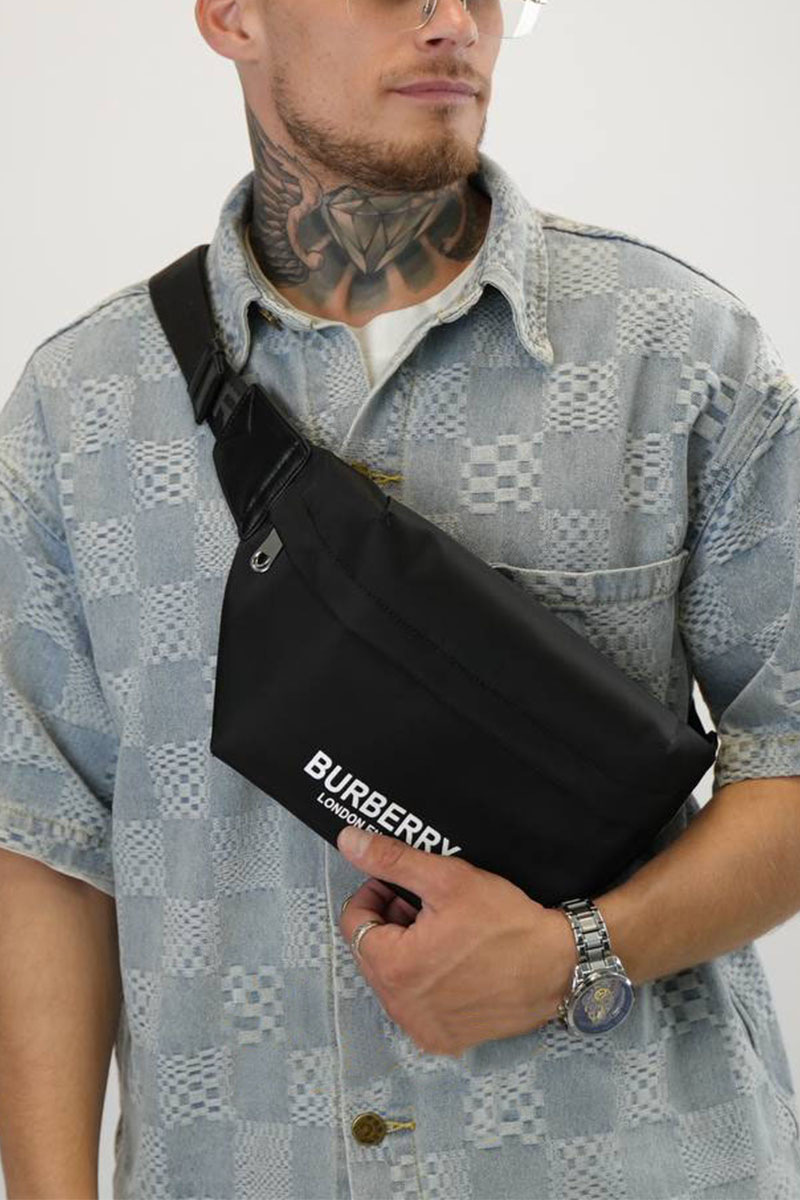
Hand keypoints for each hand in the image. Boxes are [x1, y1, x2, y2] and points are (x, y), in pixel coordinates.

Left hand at [336, 826, 576, 1057]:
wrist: (557, 966)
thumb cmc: (506, 923)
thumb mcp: (448, 879)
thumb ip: (393, 859)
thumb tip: (349, 841)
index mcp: (394, 968)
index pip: (354, 923)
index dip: (375, 896)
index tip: (403, 887)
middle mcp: (401, 1007)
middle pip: (371, 953)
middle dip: (391, 924)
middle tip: (427, 908)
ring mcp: (422, 1028)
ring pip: (391, 980)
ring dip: (406, 953)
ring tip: (443, 934)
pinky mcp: (443, 1039)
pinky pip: (414, 1005)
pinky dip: (424, 983)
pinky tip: (453, 964)